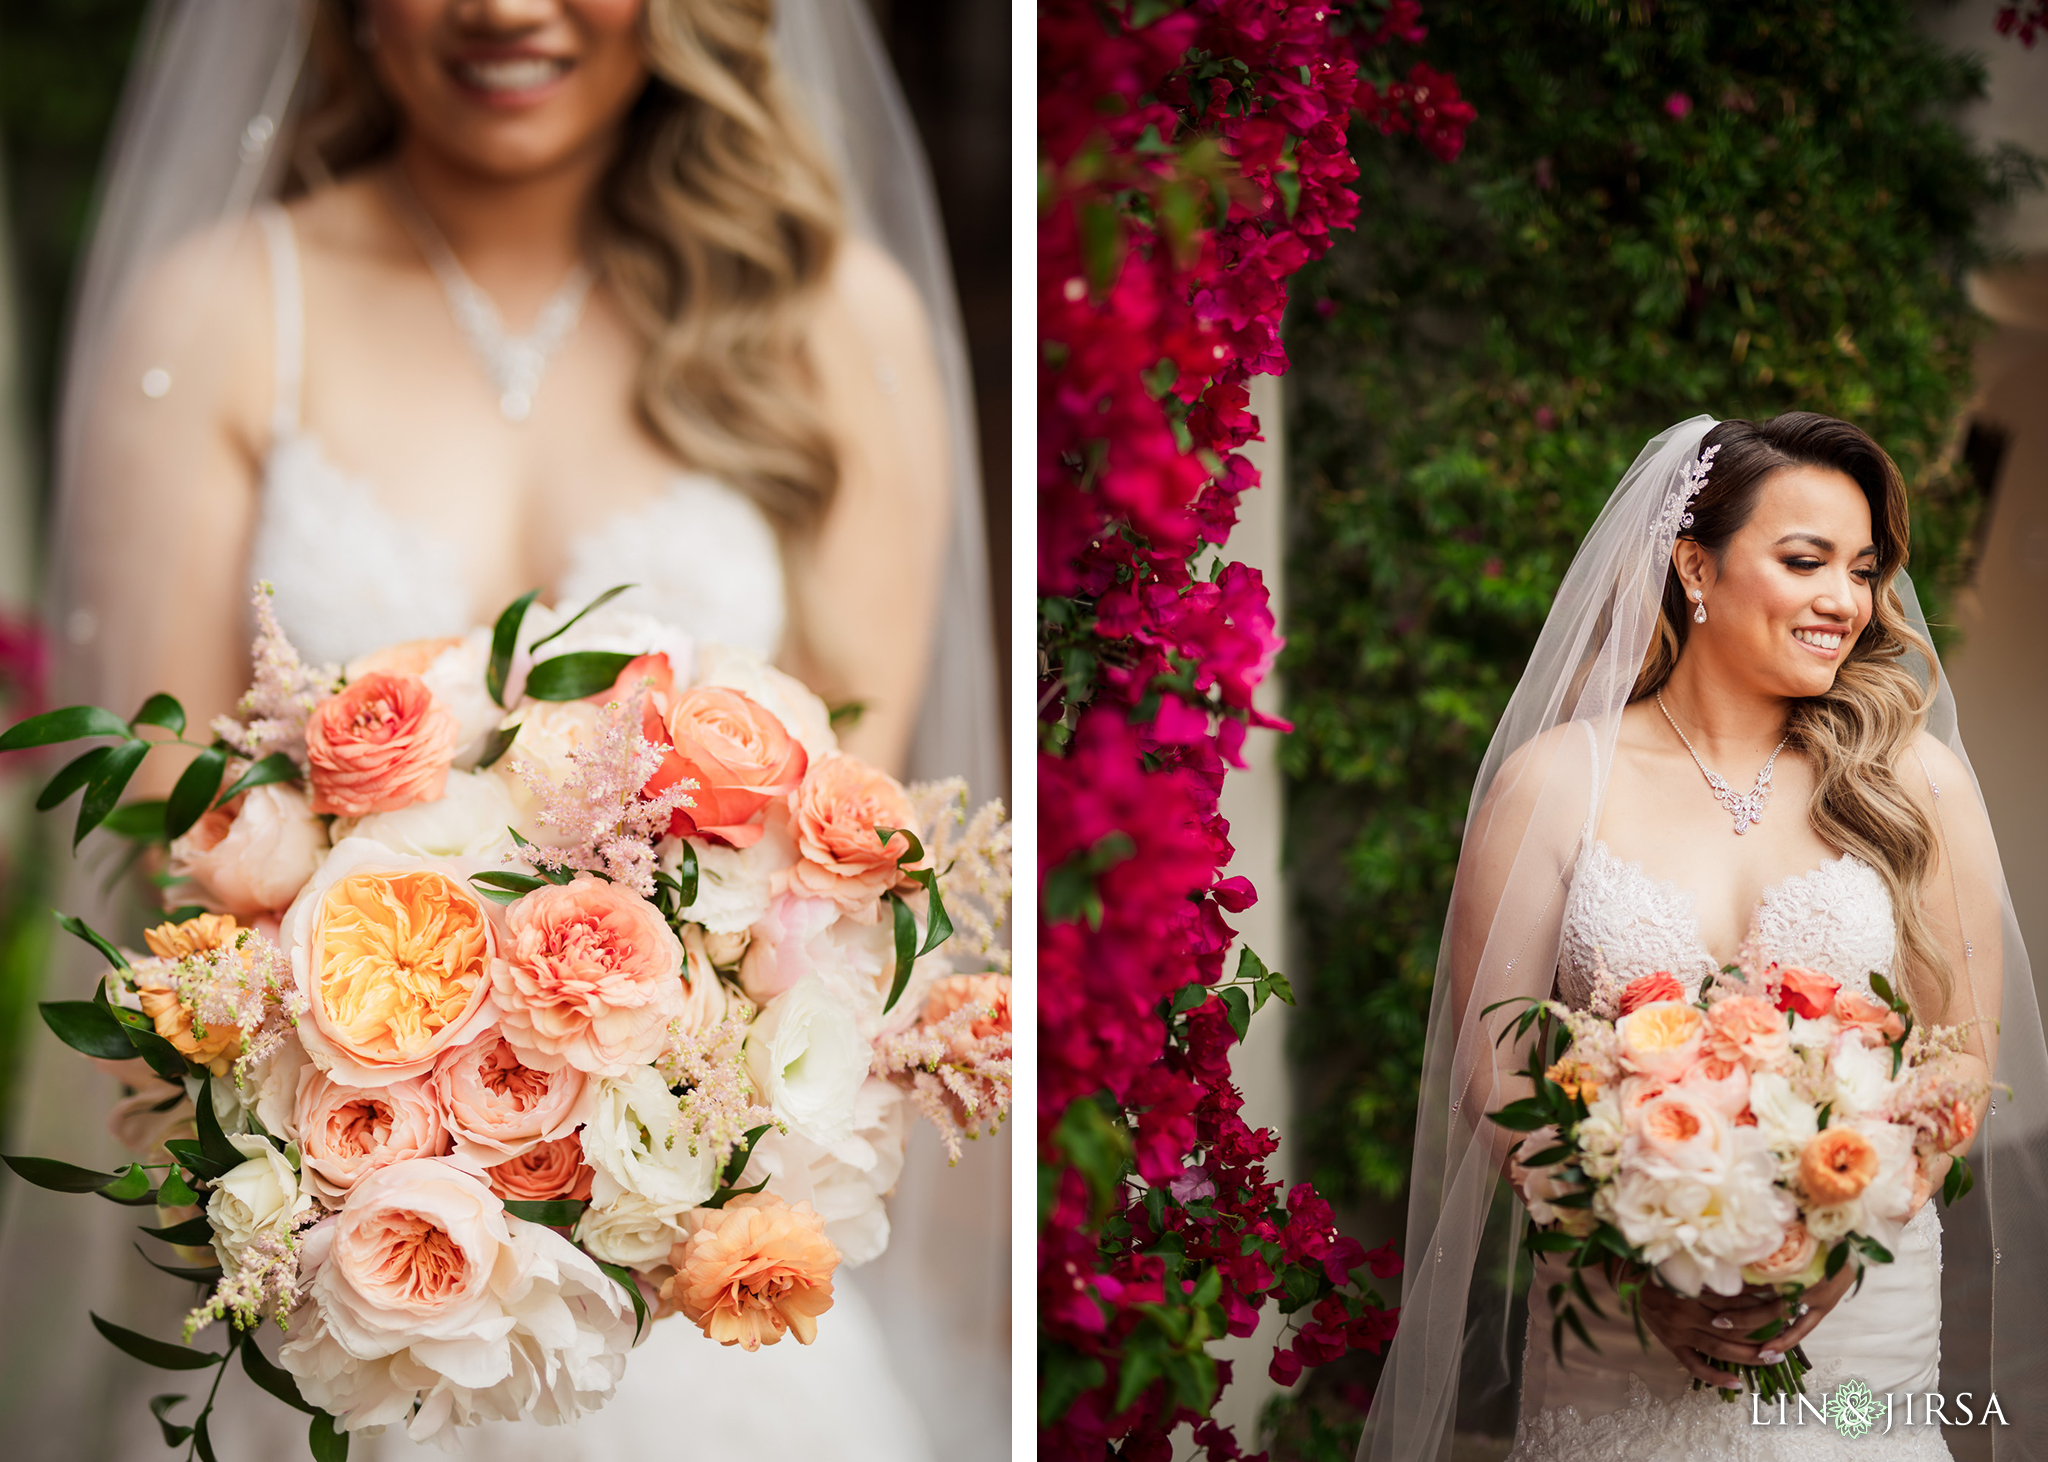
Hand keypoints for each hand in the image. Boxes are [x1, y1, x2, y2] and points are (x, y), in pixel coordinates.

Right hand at [1626, 1261, 1854, 1387]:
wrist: (1626, 1276)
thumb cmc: (1659, 1263)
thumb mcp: (1684, 1257)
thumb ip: (1713, 1263)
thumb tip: (1751, 1263)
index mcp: (1690, 1288)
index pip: (1734, 1298)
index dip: (1761, 1299)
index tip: (1784, 1296)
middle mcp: (1685, 1312)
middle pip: (1733, 1325)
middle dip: (1764, 1327)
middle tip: (1788, 1325)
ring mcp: (1678, 1332)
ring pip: (1720, 1349)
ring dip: (1749, 1355)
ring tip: (1775, 1357)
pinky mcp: (1671, 1344)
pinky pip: (1694, 1365)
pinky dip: (1715, 1377)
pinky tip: (1737, 1383)